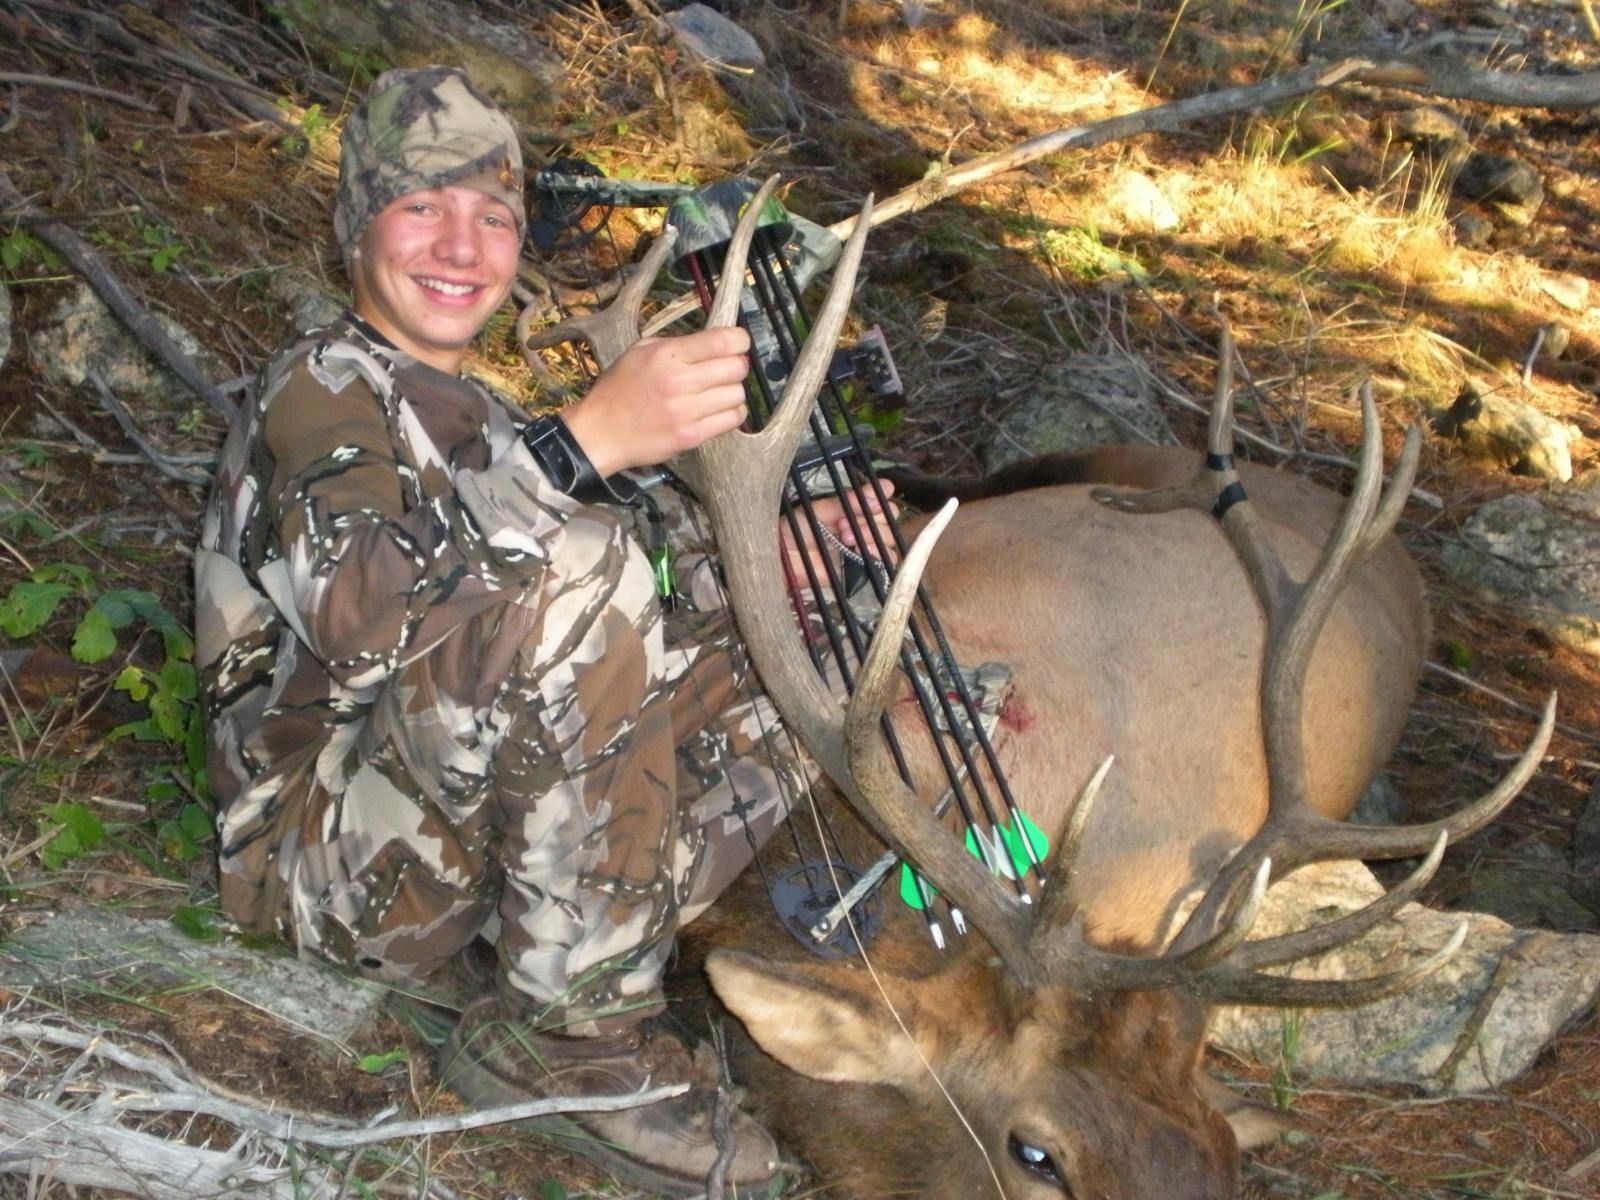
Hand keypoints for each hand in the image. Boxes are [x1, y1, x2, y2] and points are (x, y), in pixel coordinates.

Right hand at [560, 326, 750, 475]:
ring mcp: (686, 411)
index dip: (740, 340)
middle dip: (737, 365)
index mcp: (667, 355)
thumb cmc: (619, 389)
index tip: (738, 343)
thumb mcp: (640, 352)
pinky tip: (719, 410)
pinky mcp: (691, 436)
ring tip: (717, 393)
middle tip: (726, 369)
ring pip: (738, 395)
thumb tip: (714, 341)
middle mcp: (679, 381)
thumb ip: (676, 343)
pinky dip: (732, 413)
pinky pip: (732, 420)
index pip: (723, 341)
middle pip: (737, 367)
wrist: (600, 432)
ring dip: (733, 392)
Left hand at [779, 482, 897, 590]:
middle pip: (889, 517)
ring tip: (846, 538)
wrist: (784, 559)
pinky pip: (883, 561)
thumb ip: (844, 503)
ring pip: (889, 538)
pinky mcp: (863, 567)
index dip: (881, 495)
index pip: (879, 496)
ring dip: (871, 534)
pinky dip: (877, 553)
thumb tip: (870, 495)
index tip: (875, 498)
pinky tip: (859, 551)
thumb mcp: (817, 510)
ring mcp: (864, 546)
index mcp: (852, 507)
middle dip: (871, 517)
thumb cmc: (795, 531)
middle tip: (845, 523)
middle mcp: (862, 525)